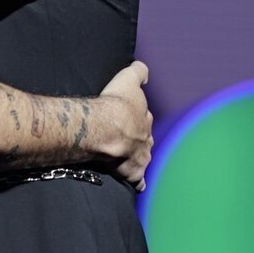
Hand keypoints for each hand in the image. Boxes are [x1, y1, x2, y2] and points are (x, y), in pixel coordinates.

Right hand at [95, 61, 154, 189]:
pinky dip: (138, 183)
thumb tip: (143, 67)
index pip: (143, 117)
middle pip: (145, 139)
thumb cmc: (116, 104)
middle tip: (128, 139)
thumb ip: (138, 72)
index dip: (137, 117)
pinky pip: (137, 180)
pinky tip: (137, 185)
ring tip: (129, 160)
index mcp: (144, 118)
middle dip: (139, 139)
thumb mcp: (128, 79)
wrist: (107, 129)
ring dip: (138, 159)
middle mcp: (146, 138)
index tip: (130, 117)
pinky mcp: (132, 173)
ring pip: (143, 158)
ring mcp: (141, 157)